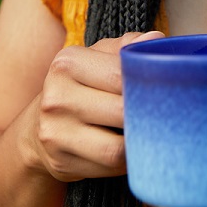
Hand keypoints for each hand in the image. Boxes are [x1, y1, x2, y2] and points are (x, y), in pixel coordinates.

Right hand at [29, 30, 163, 182]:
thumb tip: (157, 39)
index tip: (167, 88)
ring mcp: (55, 133)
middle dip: (149, 114)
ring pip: (117, 148)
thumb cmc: (81, 85)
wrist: (37, 126)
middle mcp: (56, 97)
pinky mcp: (61, 163)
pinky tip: (132, 149)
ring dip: (140, 142)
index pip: (120, 74)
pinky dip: (128, 161)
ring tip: (152, 132)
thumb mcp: (98, 57)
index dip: (149, 83)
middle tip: (168, 113)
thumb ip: (127, 46)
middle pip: (121, 111)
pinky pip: (109, 167)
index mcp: (67, 63)